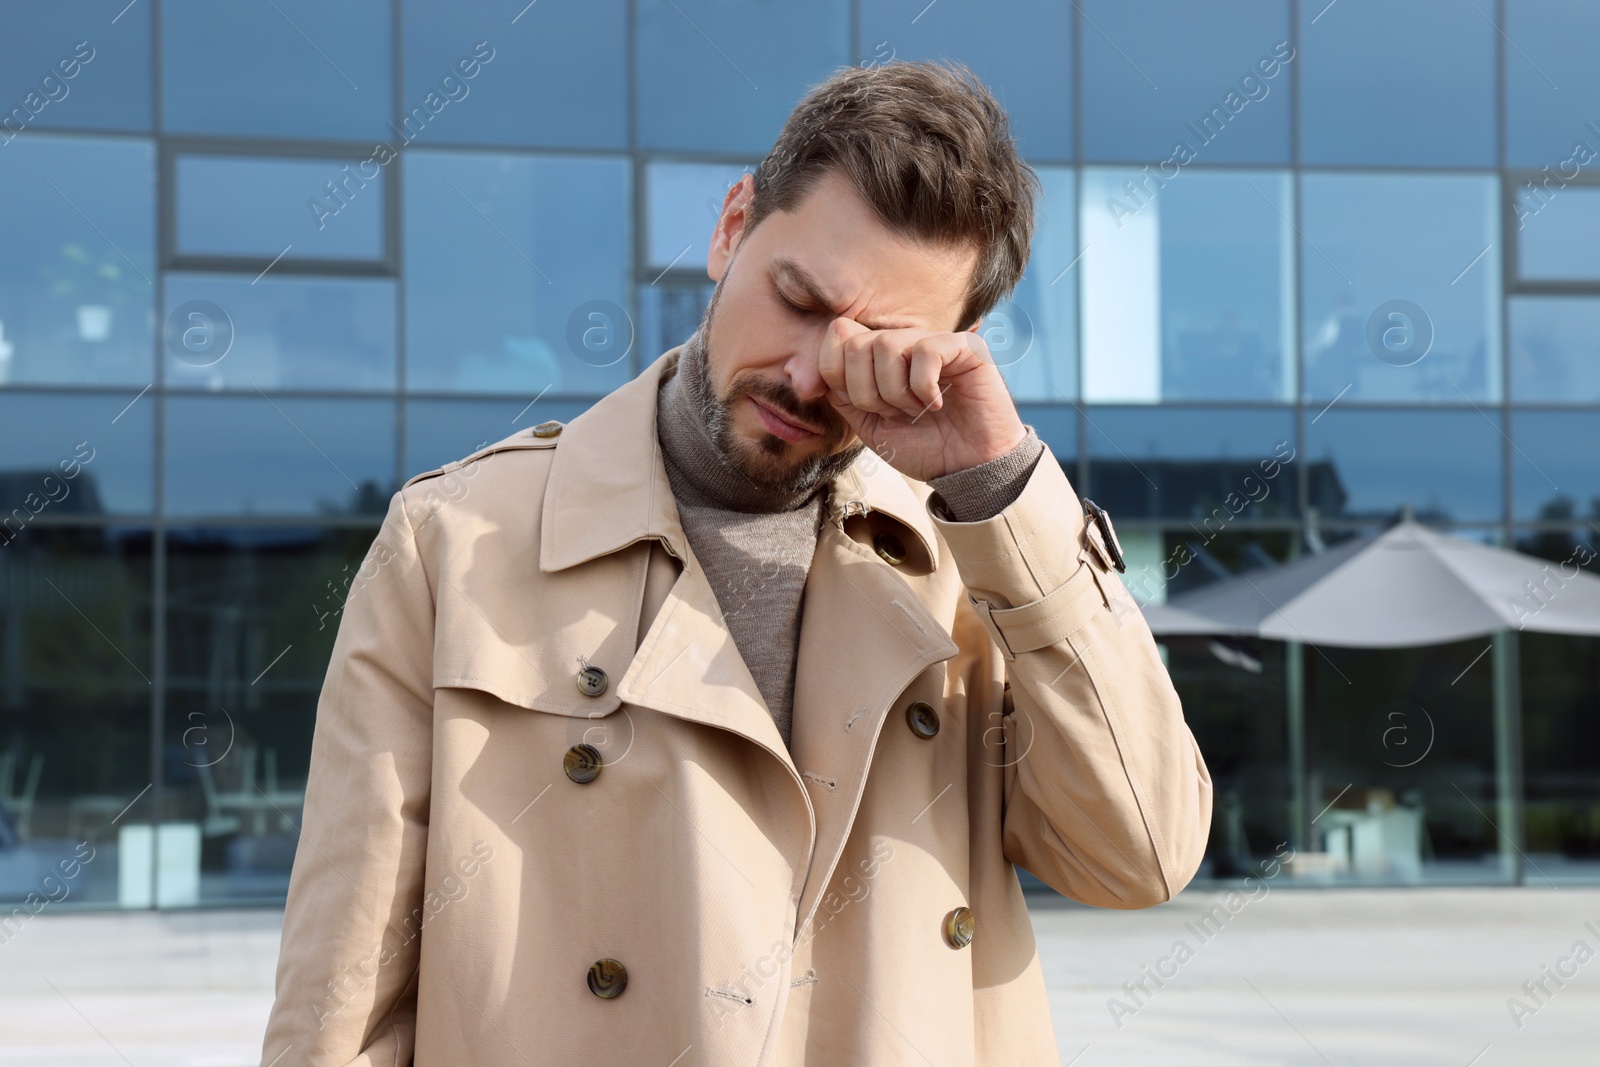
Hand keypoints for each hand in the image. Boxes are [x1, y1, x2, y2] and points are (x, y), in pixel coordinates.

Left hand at [818, 316, 1025, 480]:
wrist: (968, 469)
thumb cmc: (924, 447)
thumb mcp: (869, 427)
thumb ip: (843, 396)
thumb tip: (818, 372)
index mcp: (879, 357)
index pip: (837, 337)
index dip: (838, 376)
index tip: (864, 408)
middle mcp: (904, 342)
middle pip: (856, 343)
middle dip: (866, 391)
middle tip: (893, 413)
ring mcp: (933, 341)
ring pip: (886, 345)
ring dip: (894, 392)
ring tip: (915, 410)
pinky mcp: (964, 346)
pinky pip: (925, 350)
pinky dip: (922, 387)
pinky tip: (936, 404)